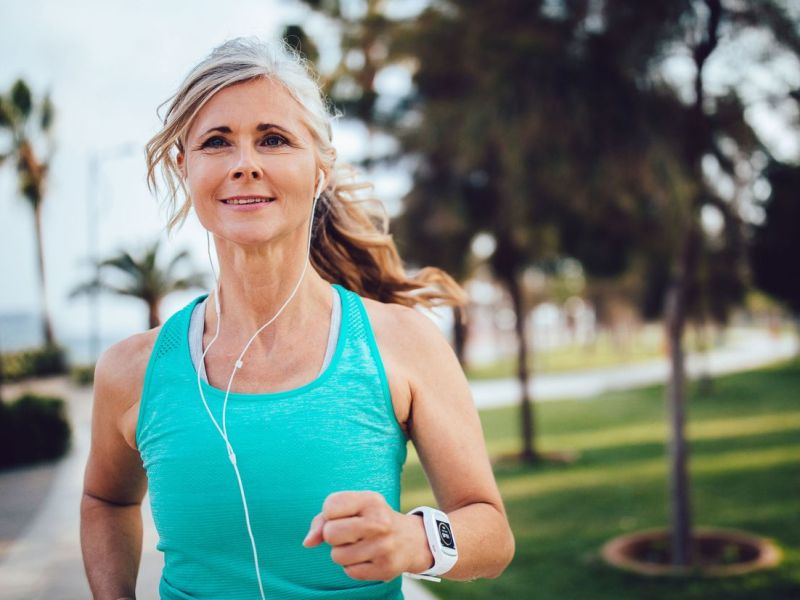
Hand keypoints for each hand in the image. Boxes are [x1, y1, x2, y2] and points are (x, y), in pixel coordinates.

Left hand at [302, 491, 432, 581]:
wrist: (411, 540)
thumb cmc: (371, 519)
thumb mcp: (354, 508)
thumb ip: (323, 519)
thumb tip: (308, 542)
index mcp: (371, 500)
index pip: (330, 506)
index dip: (330, 514)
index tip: (343, 515)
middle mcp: (379, 522)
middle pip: (330, 533)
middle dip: (333, 536)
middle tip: (350, 534)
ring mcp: (383, 547)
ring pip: (337, 556)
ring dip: (343, 553)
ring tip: (359, 545)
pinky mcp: (385, 569)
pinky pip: (349, 572)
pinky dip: (353, 566)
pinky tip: (367, 557)